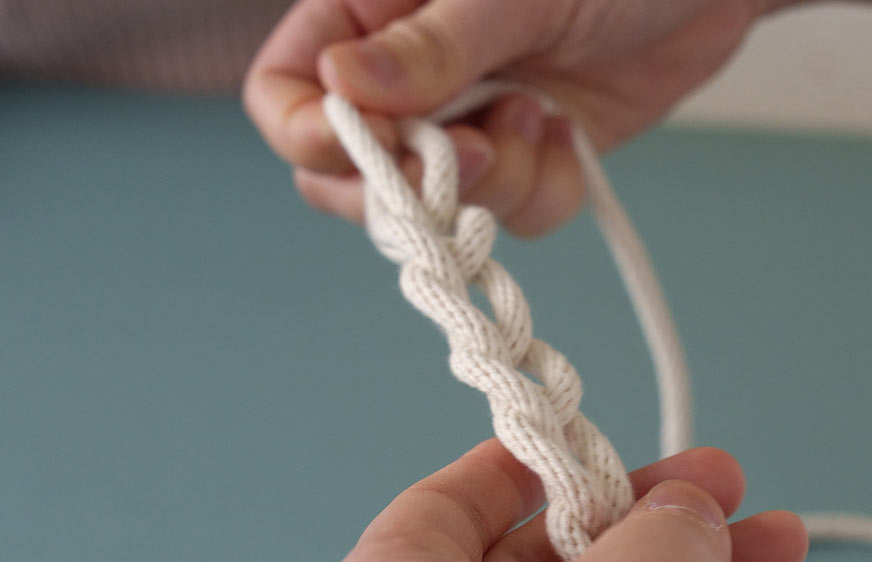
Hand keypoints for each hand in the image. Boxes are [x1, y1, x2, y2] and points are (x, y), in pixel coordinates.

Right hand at [244, 0, 772, 234]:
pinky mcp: (524, 163)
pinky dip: (545, 192)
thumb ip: (429, 47)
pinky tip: (570, 135)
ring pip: (438, 210)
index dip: (311, 136)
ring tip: (543, 116)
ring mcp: (467, 127)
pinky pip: (512, 218)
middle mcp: (409, 79)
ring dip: (497, 183)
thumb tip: (335, 83)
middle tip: (475, 154)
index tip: (378, 148)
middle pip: (348, 176)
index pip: (287, 91)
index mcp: (372, 14)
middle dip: (410, 187)